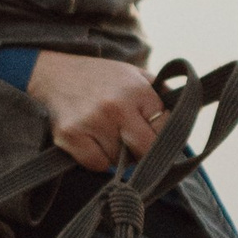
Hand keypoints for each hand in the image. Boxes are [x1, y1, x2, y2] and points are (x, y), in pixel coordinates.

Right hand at [28, 50, 167, 173]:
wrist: (51, 73)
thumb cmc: (99, 78)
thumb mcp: (135, 74)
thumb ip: (161, 94)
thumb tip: (185, 119)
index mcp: (137, 89)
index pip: (165, 128)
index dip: (161, 136)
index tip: (153, 136)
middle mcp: (116, 105)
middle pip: (146, 150)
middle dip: (143, 152)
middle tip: (135, 146)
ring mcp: (92, 121)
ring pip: (120, 160)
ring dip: (117, 155)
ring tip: (106, 135)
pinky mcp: (71, 136)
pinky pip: (97, 165)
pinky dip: (96, 158)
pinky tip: (90, 141)